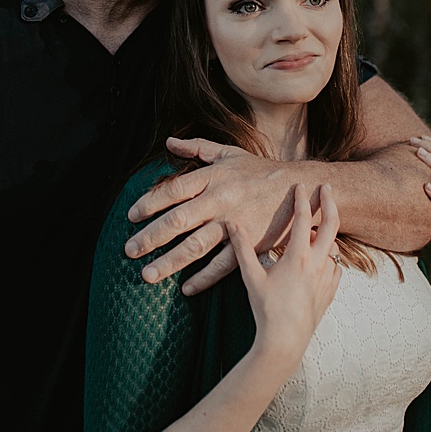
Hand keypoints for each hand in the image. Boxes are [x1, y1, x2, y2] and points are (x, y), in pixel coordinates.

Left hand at [126, 138, 295, 293]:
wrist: (301, 188)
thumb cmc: (261, 171)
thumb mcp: (230, 153)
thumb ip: (198, 147)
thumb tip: (169, 142)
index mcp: (213, 177)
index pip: (173, 190)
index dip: (149, 203)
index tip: (132, 216)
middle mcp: (220, 200)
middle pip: (177, 221)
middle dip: (150, 238)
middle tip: (129, 251)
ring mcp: (235, 224)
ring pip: (196, 246)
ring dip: (169, 263)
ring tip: (148, 276)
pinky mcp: (250, 243)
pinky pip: (224, 264)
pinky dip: (205, 278)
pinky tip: (187, 288)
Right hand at [231, 183, 343, 360]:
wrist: (285, 340)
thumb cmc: (267, 309)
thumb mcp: (251, 277)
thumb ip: (242, 248)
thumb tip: (232, 223)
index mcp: (298, 256)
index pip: (303, 218)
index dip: (302, 198)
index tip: (301, 184)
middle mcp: (318, 263)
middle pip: (332, 223)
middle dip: (330, 202)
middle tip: (328, 187)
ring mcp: (328, 276)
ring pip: (334, 246)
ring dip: (326, 234)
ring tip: (315, 228)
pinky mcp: (331, 290)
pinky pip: (335, 266)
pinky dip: (329, 257)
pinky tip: (319, 259)